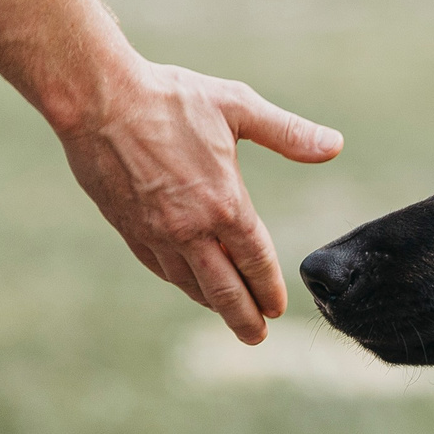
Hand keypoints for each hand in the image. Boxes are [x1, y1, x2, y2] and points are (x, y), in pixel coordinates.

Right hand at [57, 59, 341, 342]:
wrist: (98, 99)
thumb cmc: (171, 97)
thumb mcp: (238, 107)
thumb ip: (289, 133)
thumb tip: (336, 145)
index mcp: (225, 204)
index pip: (255, 261)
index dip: (268, 288)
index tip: (277, 307)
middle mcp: (191, 229)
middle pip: (224, 290)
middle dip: (243, 317)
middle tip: (256, 335)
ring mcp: (156, 233)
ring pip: (189, 283)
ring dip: (211, 303)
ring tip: (227, 313)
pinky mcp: (128, 228)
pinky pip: (160, 267)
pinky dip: (180, 281)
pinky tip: (188, 283)